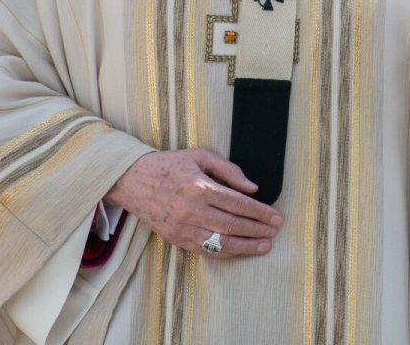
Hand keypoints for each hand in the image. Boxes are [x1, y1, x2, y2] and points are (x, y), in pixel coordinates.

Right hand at [103, 148, 281, 256]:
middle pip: (234, 224)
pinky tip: (241, 250)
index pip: (238, 203)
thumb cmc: (169, 166)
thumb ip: (228, 169)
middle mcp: (192, 210)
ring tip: (264, 246)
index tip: (275, 216)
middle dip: (258, 229)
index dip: (260, 212)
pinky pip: (207, 250)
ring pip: (222, 242)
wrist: (133, 181)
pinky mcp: (177, 239)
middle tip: (275, 230)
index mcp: (200, 187)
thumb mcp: (199, 156)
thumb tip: (252, 187)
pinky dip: (227, 252)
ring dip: (247, 246)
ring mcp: (184, 227)